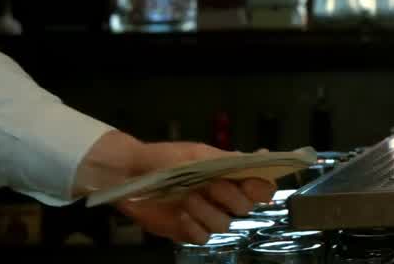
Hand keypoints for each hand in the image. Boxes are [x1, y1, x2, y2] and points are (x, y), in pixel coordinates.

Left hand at [77, 132, 276, 243]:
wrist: (129, 174)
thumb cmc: (165, 159)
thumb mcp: (197, 154)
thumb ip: (228, 160)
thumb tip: (264, 155)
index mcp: (229, 176)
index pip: (261, 186)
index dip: (262, 188)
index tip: (252, 185)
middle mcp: (222, 197)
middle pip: (245, 207)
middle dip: (230, 197)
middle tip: (211, 186)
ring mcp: (205, 215)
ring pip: (224, 224)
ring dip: (208, 212)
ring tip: (188, 199)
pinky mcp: (188, 231)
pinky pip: (203, 238)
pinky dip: (195, 227)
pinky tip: (182, 216)